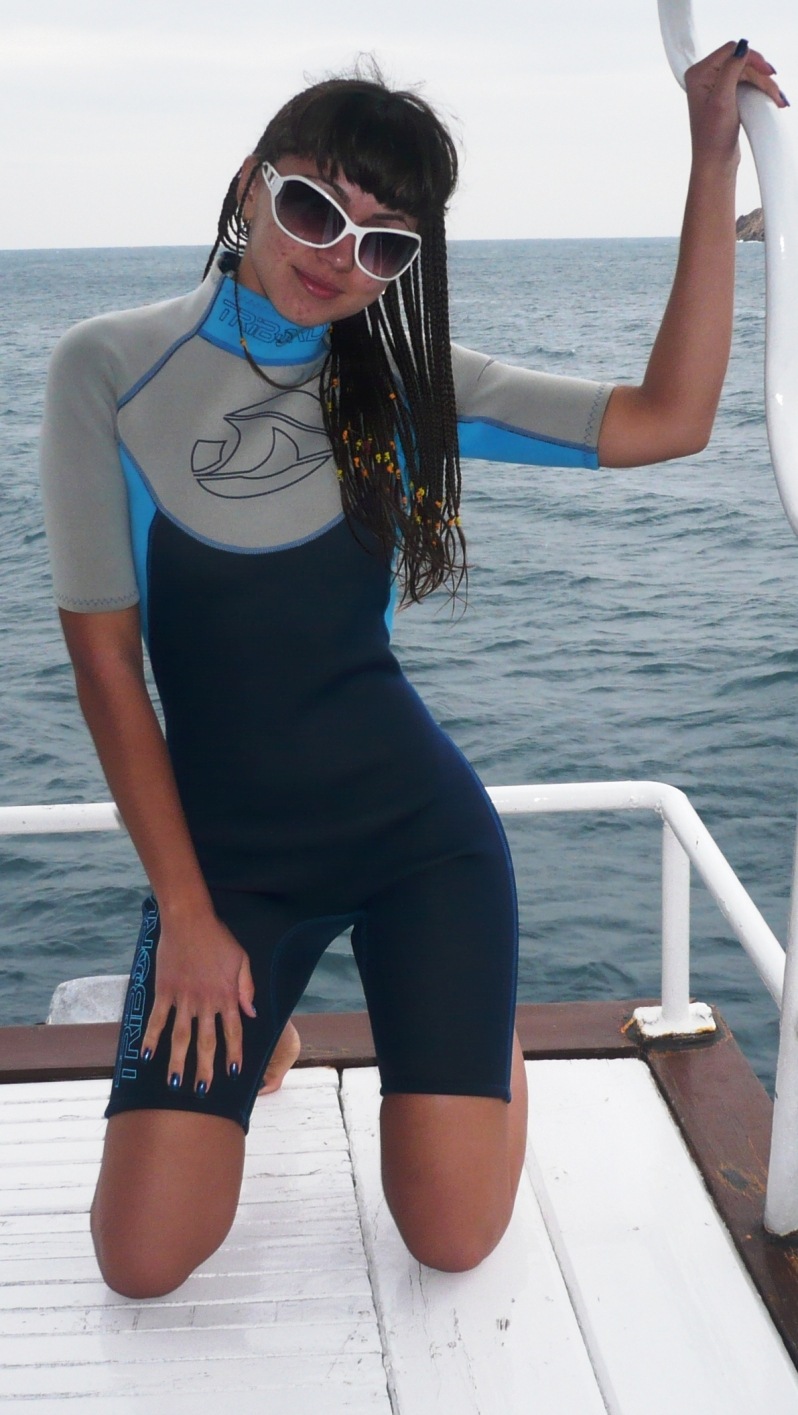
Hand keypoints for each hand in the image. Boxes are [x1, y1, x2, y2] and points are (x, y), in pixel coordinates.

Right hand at [140, 907, 256, 1095]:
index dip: (234, 1053)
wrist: (189, 920)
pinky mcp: (164, 991)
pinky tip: (146, 1055)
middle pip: (206, 1041)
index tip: (234, 1073)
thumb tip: (252, 1014)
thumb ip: (247, 988)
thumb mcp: (242, 959)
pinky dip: (151, 1038)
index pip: (233, 1031)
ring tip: (174, 1082)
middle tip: (203, 1090)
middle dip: (205, 1067)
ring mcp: (183, 998)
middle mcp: (205, 1001)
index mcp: (226, 995)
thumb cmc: (218, 938)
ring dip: (177, 1061)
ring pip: (180, 1036)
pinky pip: (157, 1019)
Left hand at [685, 41, 787, 169]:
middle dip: (761, 76)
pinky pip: (747, 83)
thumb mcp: (722, 100)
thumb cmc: (714, 137)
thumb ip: (730, 70)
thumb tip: (742, 47)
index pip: (731, 51)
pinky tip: (775, 99)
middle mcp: (704, 76)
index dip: (753, 58)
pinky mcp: (725, 95)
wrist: (715, 163)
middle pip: (742, 62)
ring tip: (779, 100)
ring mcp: (715, 85)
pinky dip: (761, 90)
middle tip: (776, 93)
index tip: (769, 73)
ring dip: (764, 85)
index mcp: (698, 74)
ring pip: (748, 73)